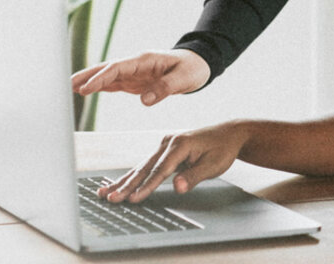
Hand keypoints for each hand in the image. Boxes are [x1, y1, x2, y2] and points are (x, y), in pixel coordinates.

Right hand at [71, 49, 209, 105]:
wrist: (198, 65)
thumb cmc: (192, 69)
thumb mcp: (183, 79)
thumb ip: (163, 89)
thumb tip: (143, 101)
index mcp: (143, 60)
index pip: (116, 68)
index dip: (100, 78)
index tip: (85, 89)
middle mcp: (134, 64)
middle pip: (105, 68)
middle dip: (85, 76)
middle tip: (65, 84)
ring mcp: (132, 72)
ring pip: (105, 75)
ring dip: (88, 81)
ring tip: (68, 88)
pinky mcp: (133, 81)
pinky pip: (112, 83)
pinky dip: (98, 87)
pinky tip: (85, 92)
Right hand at [97, 121, 248, 202]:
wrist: (228, 134)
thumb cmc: (223, 150)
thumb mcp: (214, 165)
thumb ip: (193, 176)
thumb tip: (176, 188)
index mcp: (179, 145)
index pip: (160, 171)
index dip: (146, 187)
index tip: (133, 199)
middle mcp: (167, 142)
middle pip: (144, 168)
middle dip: (126, 185)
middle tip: (110, 198)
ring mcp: (163, 144)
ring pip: (140, 166)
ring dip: (123, 181)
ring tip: (105, 193)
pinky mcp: (163, 149)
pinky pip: (145, 164)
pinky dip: (132, 175)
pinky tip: (119, 183)